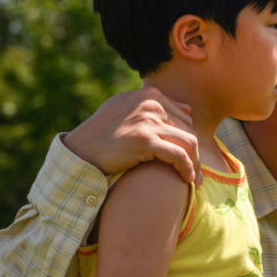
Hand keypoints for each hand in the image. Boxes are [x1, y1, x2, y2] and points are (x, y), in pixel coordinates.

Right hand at [62, 84, 199, 183]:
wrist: (78, 151)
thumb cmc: (102, 135)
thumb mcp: (126, 110)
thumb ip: (154, 107)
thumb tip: (187, 109)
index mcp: (149, 95)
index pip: (184, 118)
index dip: (190, 140)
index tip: (193, 158)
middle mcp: (150, 104)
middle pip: (189, 130)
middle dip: (196, 154)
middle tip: (197, 175)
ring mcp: (147, 121)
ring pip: (189, 142)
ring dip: (195, 164)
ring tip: (195, 180)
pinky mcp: (144, 140)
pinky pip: (178, 155)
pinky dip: (187, 169)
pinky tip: (187, 180)